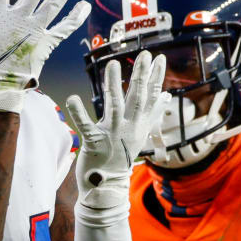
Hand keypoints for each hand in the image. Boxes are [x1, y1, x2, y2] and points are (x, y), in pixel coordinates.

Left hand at [62, 51, 168, 208]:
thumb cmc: (122, 155)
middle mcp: (129, 128)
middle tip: (145, 54)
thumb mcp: (140, 133)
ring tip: (113, 64)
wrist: (108, 185)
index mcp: (139, 124)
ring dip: (113, 85)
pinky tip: (72, 98)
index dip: (156, 77)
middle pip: (137, 98)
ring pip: (114, 106)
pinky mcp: (95, 143)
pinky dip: (78, 113)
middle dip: (141, 76)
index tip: (160, 57)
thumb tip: (167, 97)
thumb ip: (153, 113)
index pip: (151, 97)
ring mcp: (112, 135)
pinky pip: (86, 126)